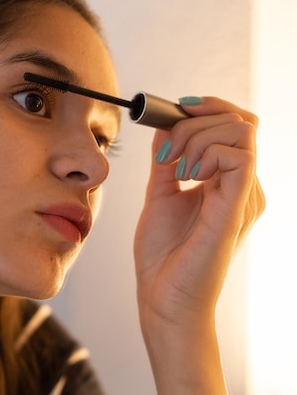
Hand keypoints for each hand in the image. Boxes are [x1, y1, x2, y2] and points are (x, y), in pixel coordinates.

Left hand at [134, 96, 264, 327]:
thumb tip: (165, 124)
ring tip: (175, 167)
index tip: (174, 109)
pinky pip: (239, 157)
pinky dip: (206, 152)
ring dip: (197, 135)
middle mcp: (242, 187)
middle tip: (166, 149)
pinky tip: (185, 175)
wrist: (162, 297)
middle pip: (241, 120)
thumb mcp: (160, 194)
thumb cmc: (162, 255)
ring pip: (241, 130)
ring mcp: (244, 196)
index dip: (208, 107)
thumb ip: (166, 160)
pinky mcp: (238, 207)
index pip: (236, 125)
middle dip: (196, 119)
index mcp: (227, 183)